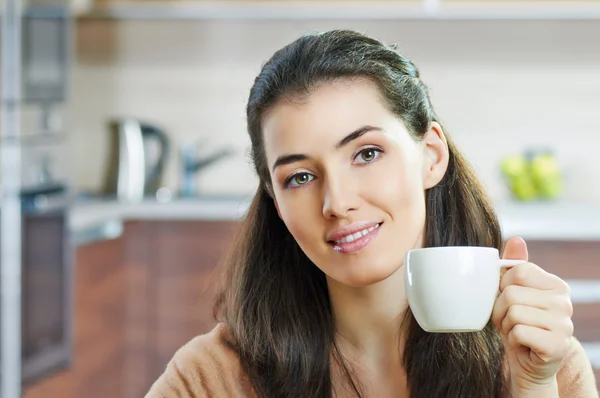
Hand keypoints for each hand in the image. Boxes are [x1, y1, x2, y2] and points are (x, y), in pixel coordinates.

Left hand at [491, 237, 573, 394]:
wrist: (527, 362)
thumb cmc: (517, 323)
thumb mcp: (512, 292)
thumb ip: (514, 266)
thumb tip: (517, 239)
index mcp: (555, 285)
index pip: (518, 271)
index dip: (503, 286)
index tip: (508, 300)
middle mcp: (564, 302)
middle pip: (511, 293)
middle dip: (500, 310)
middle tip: (509, 320)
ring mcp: (564, 325)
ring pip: (513, 313)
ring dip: (505, 325)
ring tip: (515, 331)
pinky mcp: (557, 345)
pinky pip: (518, 332)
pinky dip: (512, 339)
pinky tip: (522, 343)